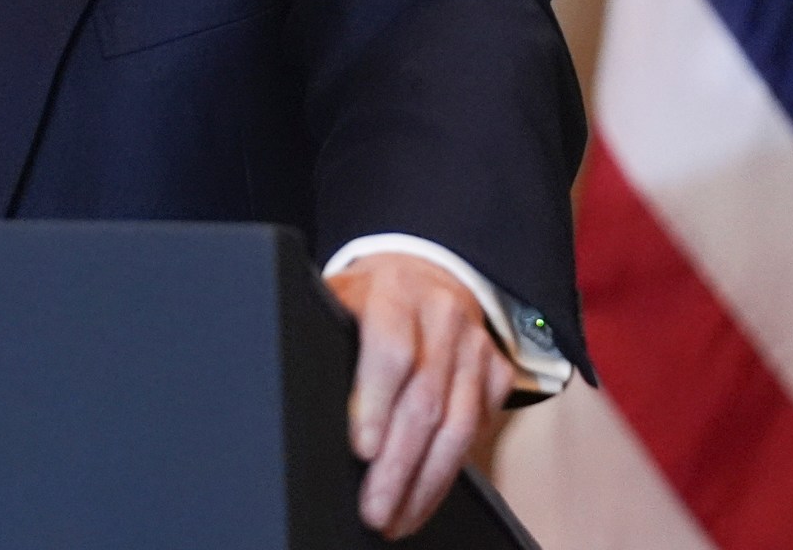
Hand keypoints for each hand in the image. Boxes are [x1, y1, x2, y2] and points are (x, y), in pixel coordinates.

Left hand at [326, 253, 511, 539]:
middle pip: (424, 401)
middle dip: (398, 465)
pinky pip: (478, 429)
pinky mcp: (497, 371)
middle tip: (374, 509)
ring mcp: (475, 345)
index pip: (390, 350)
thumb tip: (295, 394)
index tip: (362, 449)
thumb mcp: (338, 300)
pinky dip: (449, 470)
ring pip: (458, 425)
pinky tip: (424, 494)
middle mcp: (441, 315)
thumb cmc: (367, 300)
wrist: (423, 274)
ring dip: (426, 482)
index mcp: (393, 292)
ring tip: (398, 517)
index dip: (375, 403)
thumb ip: (324, 338)